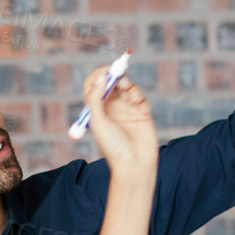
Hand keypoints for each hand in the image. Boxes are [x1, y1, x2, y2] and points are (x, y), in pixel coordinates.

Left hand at [79, 65, 158, 180]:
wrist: (135, 162)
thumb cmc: (113, 146)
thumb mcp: (98, 122)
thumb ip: (96, 98)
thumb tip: (101, 77)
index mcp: (96, 109)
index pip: (94, 85)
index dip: (98, 76)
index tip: (104, 72)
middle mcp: (110, 106)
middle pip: (111, 81)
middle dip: (114, 75)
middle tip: (118, 74)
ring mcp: (126, 108)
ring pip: (126, 85)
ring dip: (127, 84)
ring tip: (129, 92)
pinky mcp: (141, 111)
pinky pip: (139, 95)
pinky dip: (139, 96)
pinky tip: (140, 108)